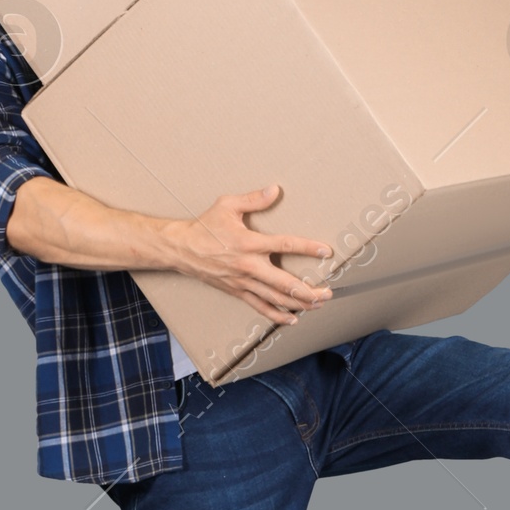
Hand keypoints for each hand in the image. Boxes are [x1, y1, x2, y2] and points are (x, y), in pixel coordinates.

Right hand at [167, 185, 334, 325]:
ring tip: (318, 304)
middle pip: (286, 283)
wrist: (182, 249)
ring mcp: (243, 282)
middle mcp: (249, 266)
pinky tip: (292, 319)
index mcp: (250, 242)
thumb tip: (275, 190)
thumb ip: (254, 199)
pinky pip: (260, 307)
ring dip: (299, 304)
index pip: (286, 245)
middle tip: (328, 292)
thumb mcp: (227, 205)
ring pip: (276, 298)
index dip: (308, 248)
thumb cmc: (205, 226)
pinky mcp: (237, 292)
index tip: (326, 251)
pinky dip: (277, 315)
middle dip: (309, 291)